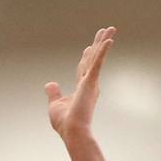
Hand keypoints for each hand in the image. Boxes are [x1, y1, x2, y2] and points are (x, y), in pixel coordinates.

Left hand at [45, 26, 114, 140]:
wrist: (71, 132)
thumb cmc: (65, 123)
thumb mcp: (55, 104)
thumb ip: (54, 93)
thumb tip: (49, 84)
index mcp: (82, 89)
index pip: (84, 68)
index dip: (87, 57)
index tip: (90, 47)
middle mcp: (89, 84)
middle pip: (94, 59)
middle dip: (99, 44)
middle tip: (106, 30)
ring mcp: (91, 83)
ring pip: (98, 57)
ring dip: (104, 42)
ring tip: (111, 28)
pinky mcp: (90, 83)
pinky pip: (97, 63)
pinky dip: (102, 52)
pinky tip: (108, 40)